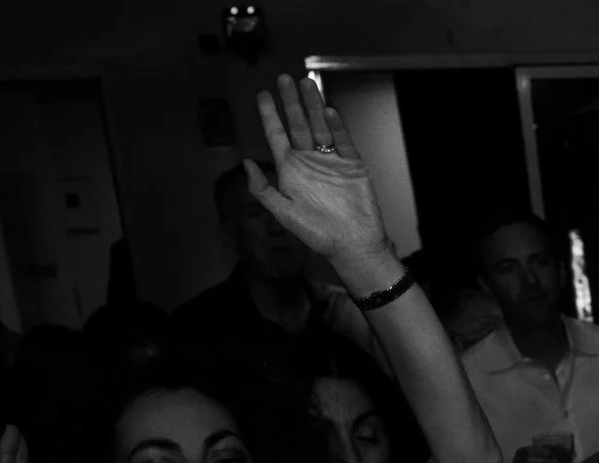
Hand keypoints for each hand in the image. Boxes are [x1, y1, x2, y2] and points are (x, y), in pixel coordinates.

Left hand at [244, 75, 393, 283]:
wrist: (353, 246)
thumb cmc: (318, 235)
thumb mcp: (283, 213)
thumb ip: (263, 189)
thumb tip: (245, 162)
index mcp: (291, 170)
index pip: (277, 135)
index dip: (269, 114)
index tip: (262, 94)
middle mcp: (310, 161)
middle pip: (298, 124)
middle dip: (290, 101)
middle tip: (283, 79)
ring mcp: (331, 161)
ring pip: (320, 126)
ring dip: (313, 105)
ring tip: (306, 84)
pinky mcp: (353, 165)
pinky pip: (343, 140)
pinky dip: (337, 126)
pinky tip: (328, 111)